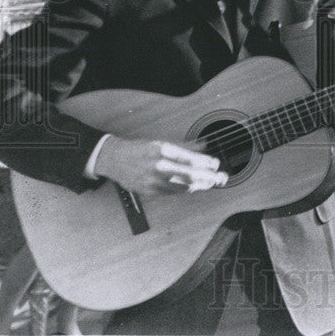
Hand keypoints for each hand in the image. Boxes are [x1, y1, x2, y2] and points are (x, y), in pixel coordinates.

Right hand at [94, 136, 227, 195]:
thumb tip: (204, 145)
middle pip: (191, 175)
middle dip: (209, 177)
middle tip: (220, 177)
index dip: (207, 163)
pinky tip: (195, 187)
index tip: (215, 163)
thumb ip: (185, 145)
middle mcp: (159, 166)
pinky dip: (187, 190)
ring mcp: (154, 180)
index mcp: (163, 150)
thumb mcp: (162, 142)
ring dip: (200, 186)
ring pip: (184, 187)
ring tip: (211, 183)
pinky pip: (174, 193)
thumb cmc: (140, 149)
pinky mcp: (150, 191)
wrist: (114, 159)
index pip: (191, 159)